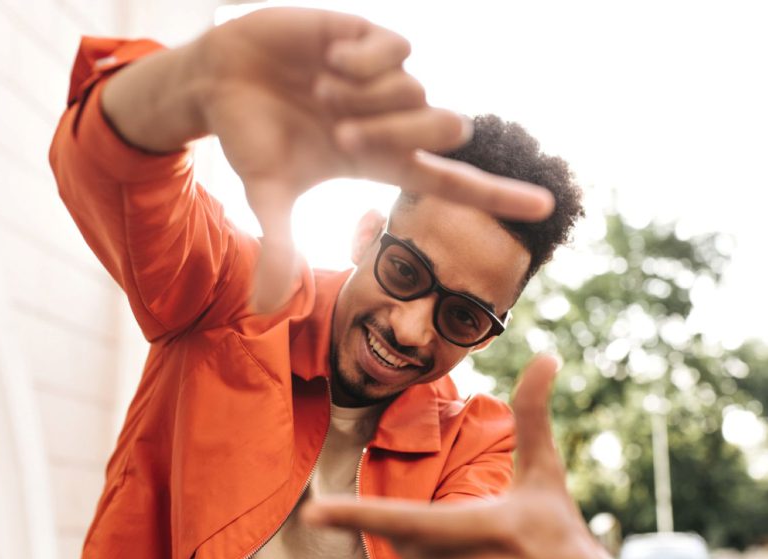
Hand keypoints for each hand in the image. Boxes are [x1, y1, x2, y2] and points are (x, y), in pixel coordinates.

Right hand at [194, 8, 554, 310]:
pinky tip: (330, 60)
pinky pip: (398, 50)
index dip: (499, 195)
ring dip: (364, 100)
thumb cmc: (250, 137)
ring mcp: (387, 79)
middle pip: (448, 128)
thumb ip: (279, 246)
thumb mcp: (267, 194)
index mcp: (382, 161)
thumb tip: (266, 313)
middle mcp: (395, 121)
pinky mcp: (371, 37)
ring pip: (418, 90)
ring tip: (319, 93)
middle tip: (336, 129)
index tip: (547, 206)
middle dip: (398, 133)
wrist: (220, 79)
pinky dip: (363, 62)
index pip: (454, 181)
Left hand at [302, 355, 613, 558]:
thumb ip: (533, 414)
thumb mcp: (545, 472)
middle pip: (411, 552)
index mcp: (497, 528)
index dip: (362, 517)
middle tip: (467, 534)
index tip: (314, 513)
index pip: (415, 523)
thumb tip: (545, 354)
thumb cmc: (556, 524)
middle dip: (424, 539)